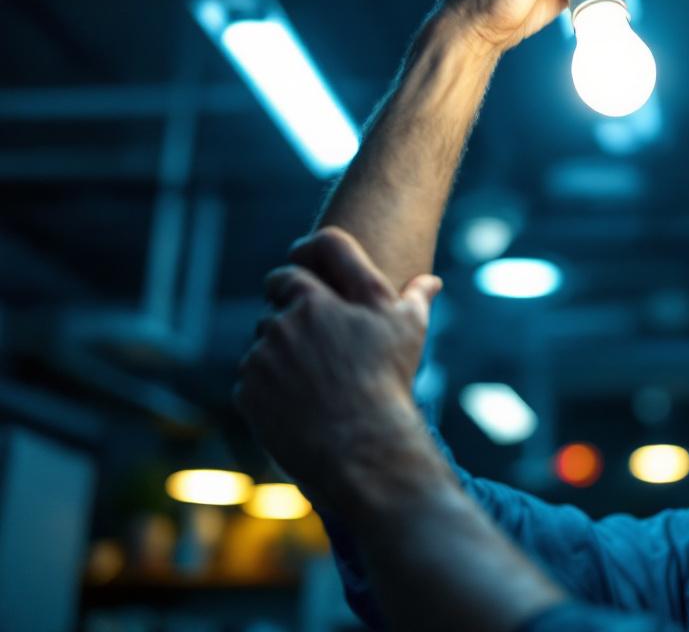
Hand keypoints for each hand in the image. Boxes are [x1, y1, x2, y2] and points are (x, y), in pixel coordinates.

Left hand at [234, 227, 443, 511]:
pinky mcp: (248, 387)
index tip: (304, 261)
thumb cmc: (389, 383)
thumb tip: (430, 280)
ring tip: (312, 379)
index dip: (310, 251)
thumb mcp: (409, 334)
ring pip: (265, 338)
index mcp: (329, 297)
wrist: (360, 449)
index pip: (318, 250)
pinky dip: (269, 386)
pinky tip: (298, 404)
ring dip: (279, 347)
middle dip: (289, 301)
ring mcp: (265, 352)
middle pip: (280, 291)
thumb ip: (416, 298)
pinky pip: (254, 378)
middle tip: (308, 326)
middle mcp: (293, 317)